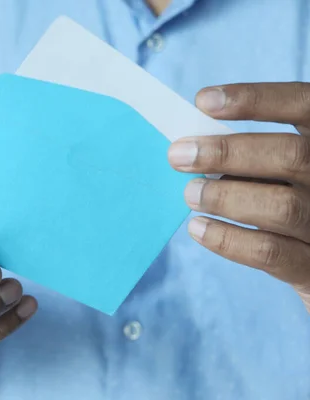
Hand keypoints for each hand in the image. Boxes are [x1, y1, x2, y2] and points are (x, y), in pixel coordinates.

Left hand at [168, 82, 309, 310]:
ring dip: (225, 196)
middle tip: (179, 155)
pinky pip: (271, 253)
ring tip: (190, 193)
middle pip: (291, 155)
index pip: (303, 105)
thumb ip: (259, 155)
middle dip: (227, 152)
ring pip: (282, 206)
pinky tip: (198, 227)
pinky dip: (228, 239)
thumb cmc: (295, 200)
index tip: (203, 101)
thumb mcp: (288, 169)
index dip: (255, 99)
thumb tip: (196, 148)